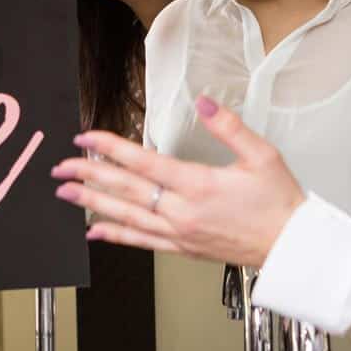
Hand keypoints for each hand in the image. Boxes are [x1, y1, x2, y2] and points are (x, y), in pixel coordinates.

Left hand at [53, 96, 305, 267]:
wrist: (289, 246)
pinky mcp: (181, 248)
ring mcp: (179, 233)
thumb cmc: (278, 202)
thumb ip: (229, 127)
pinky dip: (115, 235)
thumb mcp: (262, 155)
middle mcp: (182, 211)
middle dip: (89, 176)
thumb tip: (204, 102)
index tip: (86, 137)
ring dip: (92, 204)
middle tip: (61, 167)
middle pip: (125, 190)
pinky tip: (95, 231)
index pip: (143, 162)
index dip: (110, 148)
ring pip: (126, 217)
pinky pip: (140, 242)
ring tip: (66, 194)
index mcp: (198, 184)